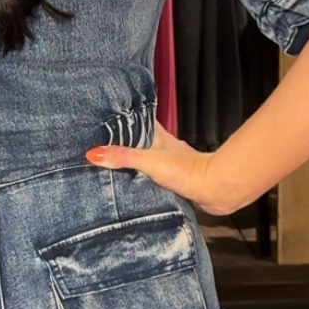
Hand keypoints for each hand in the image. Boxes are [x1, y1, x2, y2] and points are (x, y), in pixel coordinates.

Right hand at [86, 124, 231, 214]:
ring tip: (111, 165)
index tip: (106, 118)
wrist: (214, 189)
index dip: (123, 118)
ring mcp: (169, 164)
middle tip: (102, 145)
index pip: (138, 120)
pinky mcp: (173, 181)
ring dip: (132, 162)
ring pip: (146, 159)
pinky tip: (132, 185)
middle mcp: (164, 148)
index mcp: (158, 136)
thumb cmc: (188, 171)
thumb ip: (123, 157)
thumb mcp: (149, 161)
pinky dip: (141, 179)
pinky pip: (151, 177)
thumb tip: (94, 153)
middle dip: (123, 143)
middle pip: (139, 141)